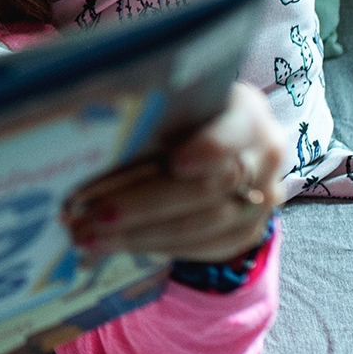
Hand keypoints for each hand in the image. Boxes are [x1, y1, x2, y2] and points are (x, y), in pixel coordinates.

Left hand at [61, 82, 288, 263]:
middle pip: (208, 188)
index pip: (233, 133)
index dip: (208, 148)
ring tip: (89, 238)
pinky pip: (206, 248)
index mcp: (247, 114)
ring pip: (204, 226)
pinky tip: (117, 246)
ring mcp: (263, 198)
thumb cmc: (183, 115)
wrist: (221, 143)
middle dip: (143, 206)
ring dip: (140, 236)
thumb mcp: (174, 105)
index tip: (176, 163)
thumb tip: (88, 142)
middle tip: (92, 217)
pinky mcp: (248, 230)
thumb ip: (149, 119)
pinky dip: (158, 247)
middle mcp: (264, 156)